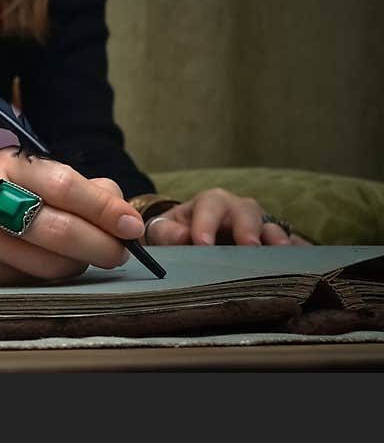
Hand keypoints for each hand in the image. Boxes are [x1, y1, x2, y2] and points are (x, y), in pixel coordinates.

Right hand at [0, 147, 146, 285]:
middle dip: (100, 245)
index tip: (132, 225)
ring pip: (45, 264)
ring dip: (76, 265)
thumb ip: (74, 186)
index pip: (63, 184)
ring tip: (80, 258)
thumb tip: (118, 204)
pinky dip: (47, 278)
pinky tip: (45, 268)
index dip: (103, 207)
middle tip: (120, 252)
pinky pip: (24, 283)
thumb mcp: (23, 177)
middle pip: (57, 229)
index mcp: (5, 167)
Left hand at [143, 188, 309, 245]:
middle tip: (248, 247)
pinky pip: (292, 247)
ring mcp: (261, 226)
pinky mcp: (275, 245)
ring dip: (277, 240)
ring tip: (281, 255)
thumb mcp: (164, 230)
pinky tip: (305, 266)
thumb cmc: (177, 233)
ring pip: (273, 227)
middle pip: (247, 213)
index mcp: (210, 202)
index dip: (206, 224)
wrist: (190, 238)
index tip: (202, 244)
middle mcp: (239, 210)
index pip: (209, 206)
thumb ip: (167, 232)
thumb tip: (181, 237)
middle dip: (247, 229)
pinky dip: (298, 254)